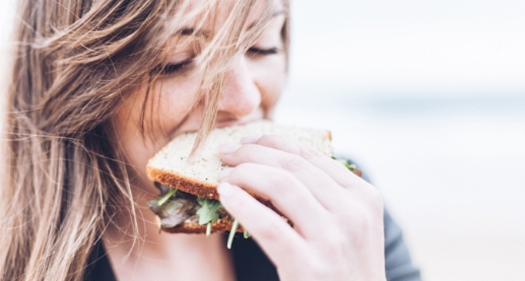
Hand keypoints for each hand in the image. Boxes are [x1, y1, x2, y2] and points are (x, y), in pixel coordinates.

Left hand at [218, 135, 385, 280]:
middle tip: (226, 153)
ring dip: (244, 173)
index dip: (273, 142)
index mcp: (364, 197)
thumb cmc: (345, 269)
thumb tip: (274, 164)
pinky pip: (268, 225)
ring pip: (281, 185)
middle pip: (293, 166)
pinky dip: (242, 205)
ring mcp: (333, 240)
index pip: (311, 155)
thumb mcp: (350, 227)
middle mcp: (353, 213)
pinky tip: (226, 196)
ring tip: (224, 175)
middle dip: (252, 153)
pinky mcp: (309, 266)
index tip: (247, 141)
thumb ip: (325, 196)